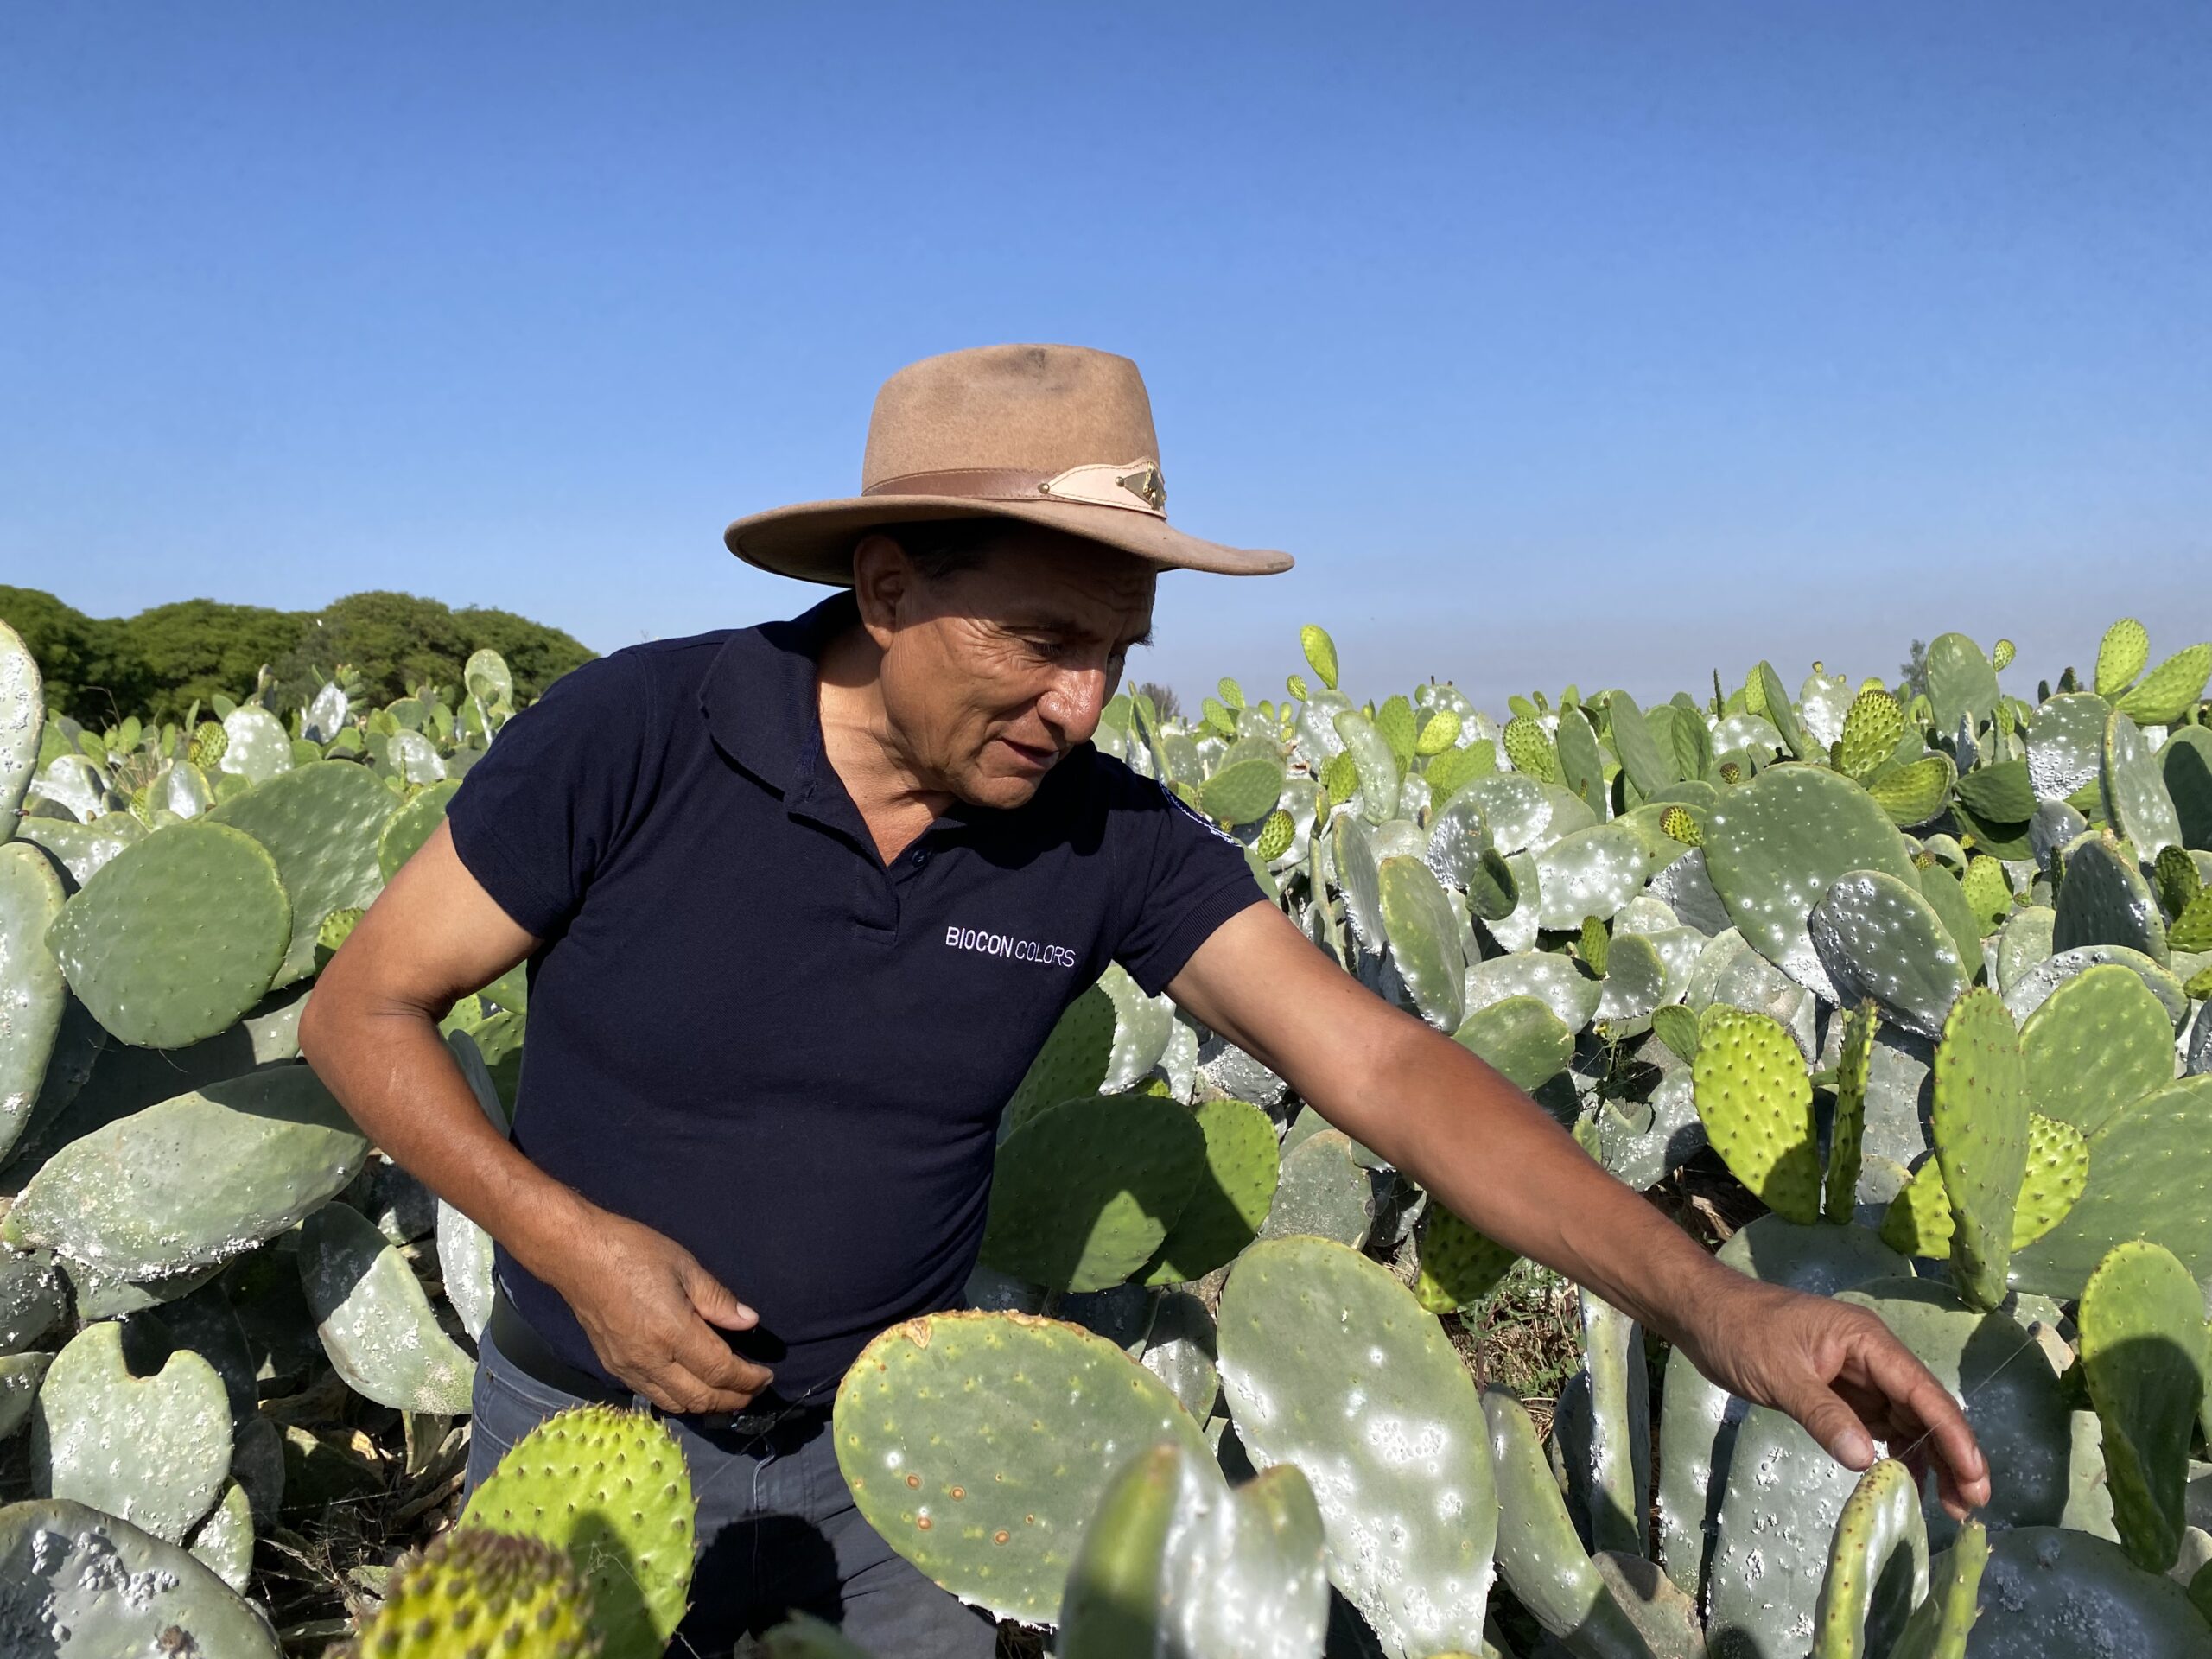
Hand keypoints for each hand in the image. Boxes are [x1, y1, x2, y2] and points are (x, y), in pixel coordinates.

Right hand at [542, 1208, 773, 1414]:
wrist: (576, 1256)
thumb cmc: (632, 1252)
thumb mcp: (684, 1266)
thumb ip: (717, 1300)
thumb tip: (748, 1322)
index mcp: (672, 1332)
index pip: (720, 1371)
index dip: (748, 1379)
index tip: (767, 1376)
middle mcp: (650, 1359)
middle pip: (700, 1398)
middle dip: (733, 1399)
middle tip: (754, 1391)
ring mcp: (628, 1368)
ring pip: (676, 1404)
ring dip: (707, 1405)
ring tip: (729, 1393)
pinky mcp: (614, 1367)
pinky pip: (653, 1396)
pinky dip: (680, 1400)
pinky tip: (691, 1387)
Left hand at [1676, 1277, 1991, 1518]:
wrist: (1701, 1313)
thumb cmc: (1739, 1332)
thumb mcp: (1779, 1374)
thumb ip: (1823, 1415)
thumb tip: (1868, 1461)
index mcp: (1867, 1340)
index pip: (1923, 1391)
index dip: (1954, 1436)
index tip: (1976, 1478)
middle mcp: (1871, 1355)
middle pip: (1924, 1408)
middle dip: (1951, 1454)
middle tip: (1966, 1505)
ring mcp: (1856, 1373)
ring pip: (1906, 1418)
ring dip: (1927, 1457)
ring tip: (1945, 1504)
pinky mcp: (1838, 1389)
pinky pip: (1879, 1422)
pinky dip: (1895, 1450)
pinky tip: (1903, 1479)